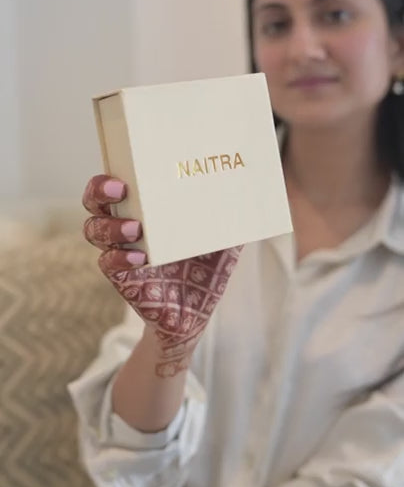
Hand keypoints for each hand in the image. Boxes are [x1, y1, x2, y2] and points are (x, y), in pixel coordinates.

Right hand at [83, 175, 241, 375]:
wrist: (196, 313)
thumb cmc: (205, 267)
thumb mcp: (223, 237)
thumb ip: (234, 215)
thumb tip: (258, 188)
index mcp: (145, 210)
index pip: (115, 185)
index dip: (108, 175)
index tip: (123, 173)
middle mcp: (125, 227)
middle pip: (94, 203)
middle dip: (98, 192)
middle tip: (119, 189)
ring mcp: (121, 253)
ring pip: (94, 231)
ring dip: (111, 226)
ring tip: (135, 228)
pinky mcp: (123, 279)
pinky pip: (109, 265)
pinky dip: (120, 259)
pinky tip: (141, 256)